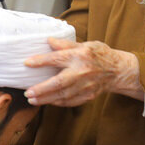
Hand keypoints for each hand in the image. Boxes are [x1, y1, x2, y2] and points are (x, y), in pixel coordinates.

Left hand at [23, 38, 142, 106]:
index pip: (57, 58)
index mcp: (80, 55)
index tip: (27, 63)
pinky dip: (58, 102)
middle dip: (41, 89)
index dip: (41, 61)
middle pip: (59, 82)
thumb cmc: (100, 55)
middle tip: (28, 92)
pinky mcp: (88, 95)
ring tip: (32, 99)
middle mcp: (82, 71)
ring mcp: (86, 85)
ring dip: (46, 99)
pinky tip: (48, 102)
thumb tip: (49, 41)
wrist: (118, 70)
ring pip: (63, 95)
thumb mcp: (85, 44)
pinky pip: (70, 101)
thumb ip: (66, 44)